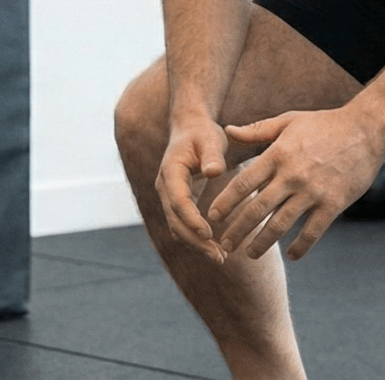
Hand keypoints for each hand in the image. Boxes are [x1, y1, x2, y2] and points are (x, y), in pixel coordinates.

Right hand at [155, 114, 230, 260]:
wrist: (190, 128)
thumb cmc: (203, 133)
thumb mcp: (211, 139)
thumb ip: (212, 155)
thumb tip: (214, 172)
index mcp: (171, 170)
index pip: (178, 200)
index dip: (192, 220)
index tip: (209, 234)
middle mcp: (165, 186)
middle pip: (175, 220)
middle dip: (195, 241)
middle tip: (219, 256)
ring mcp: (168, 195)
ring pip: (176, 227)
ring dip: (195, 244)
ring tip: (220, 257)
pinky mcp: (176, 202)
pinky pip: (182, 225)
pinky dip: (195, 238)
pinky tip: (214, 248)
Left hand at [208, 107, 384, 261]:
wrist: (366, 130)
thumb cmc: (324, 124)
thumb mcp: (288, 121)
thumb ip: (257, 130)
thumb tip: (227, 130)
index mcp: (277, 154)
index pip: (244, 182)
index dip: (226, 201)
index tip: (212, 215)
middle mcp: (292, 175)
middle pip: (257, 208)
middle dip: (238, 229)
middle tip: (224, 244)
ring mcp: (313, 192)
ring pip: (281, 224)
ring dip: (263, 242)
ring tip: (250, 254)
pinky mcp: (333, 204)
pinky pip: (313, 231)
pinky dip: (301, 246)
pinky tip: (292, 255)